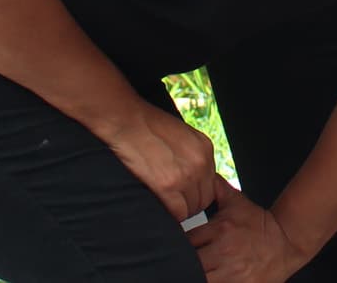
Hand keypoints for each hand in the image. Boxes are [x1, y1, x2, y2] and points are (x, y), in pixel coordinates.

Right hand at [103, 106, 218, 221]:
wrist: (126, 120)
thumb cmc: (147, 125)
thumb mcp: (181, 135)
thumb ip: (190, 155)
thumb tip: (191, 177)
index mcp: (204, 148)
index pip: (210, 183)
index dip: (196, 192)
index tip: (184, 195)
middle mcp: (200, 162)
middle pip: (204, 199)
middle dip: (189, 204)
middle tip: (173, 203)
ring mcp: (186, 175)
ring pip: (192, 209)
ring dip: (179, 210)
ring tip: (164, 205)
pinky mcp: (167, 186)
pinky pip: (177, 213)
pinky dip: (169, 215)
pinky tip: (159, 207)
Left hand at [191, 178, 310, 281]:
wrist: (287, 242)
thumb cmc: (259, 224)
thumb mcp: (237, 202)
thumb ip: (216, 188)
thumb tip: (200, 174)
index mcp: (220, 229)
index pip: (185, 240)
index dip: (178, 243)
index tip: (179, 245)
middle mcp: (224, 252)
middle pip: (189, 262)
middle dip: (185, 262)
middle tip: (187, 260)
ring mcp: (232, 273)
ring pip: (199, 278)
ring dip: (195, 274)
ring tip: (198, 268)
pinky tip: (212, 276)